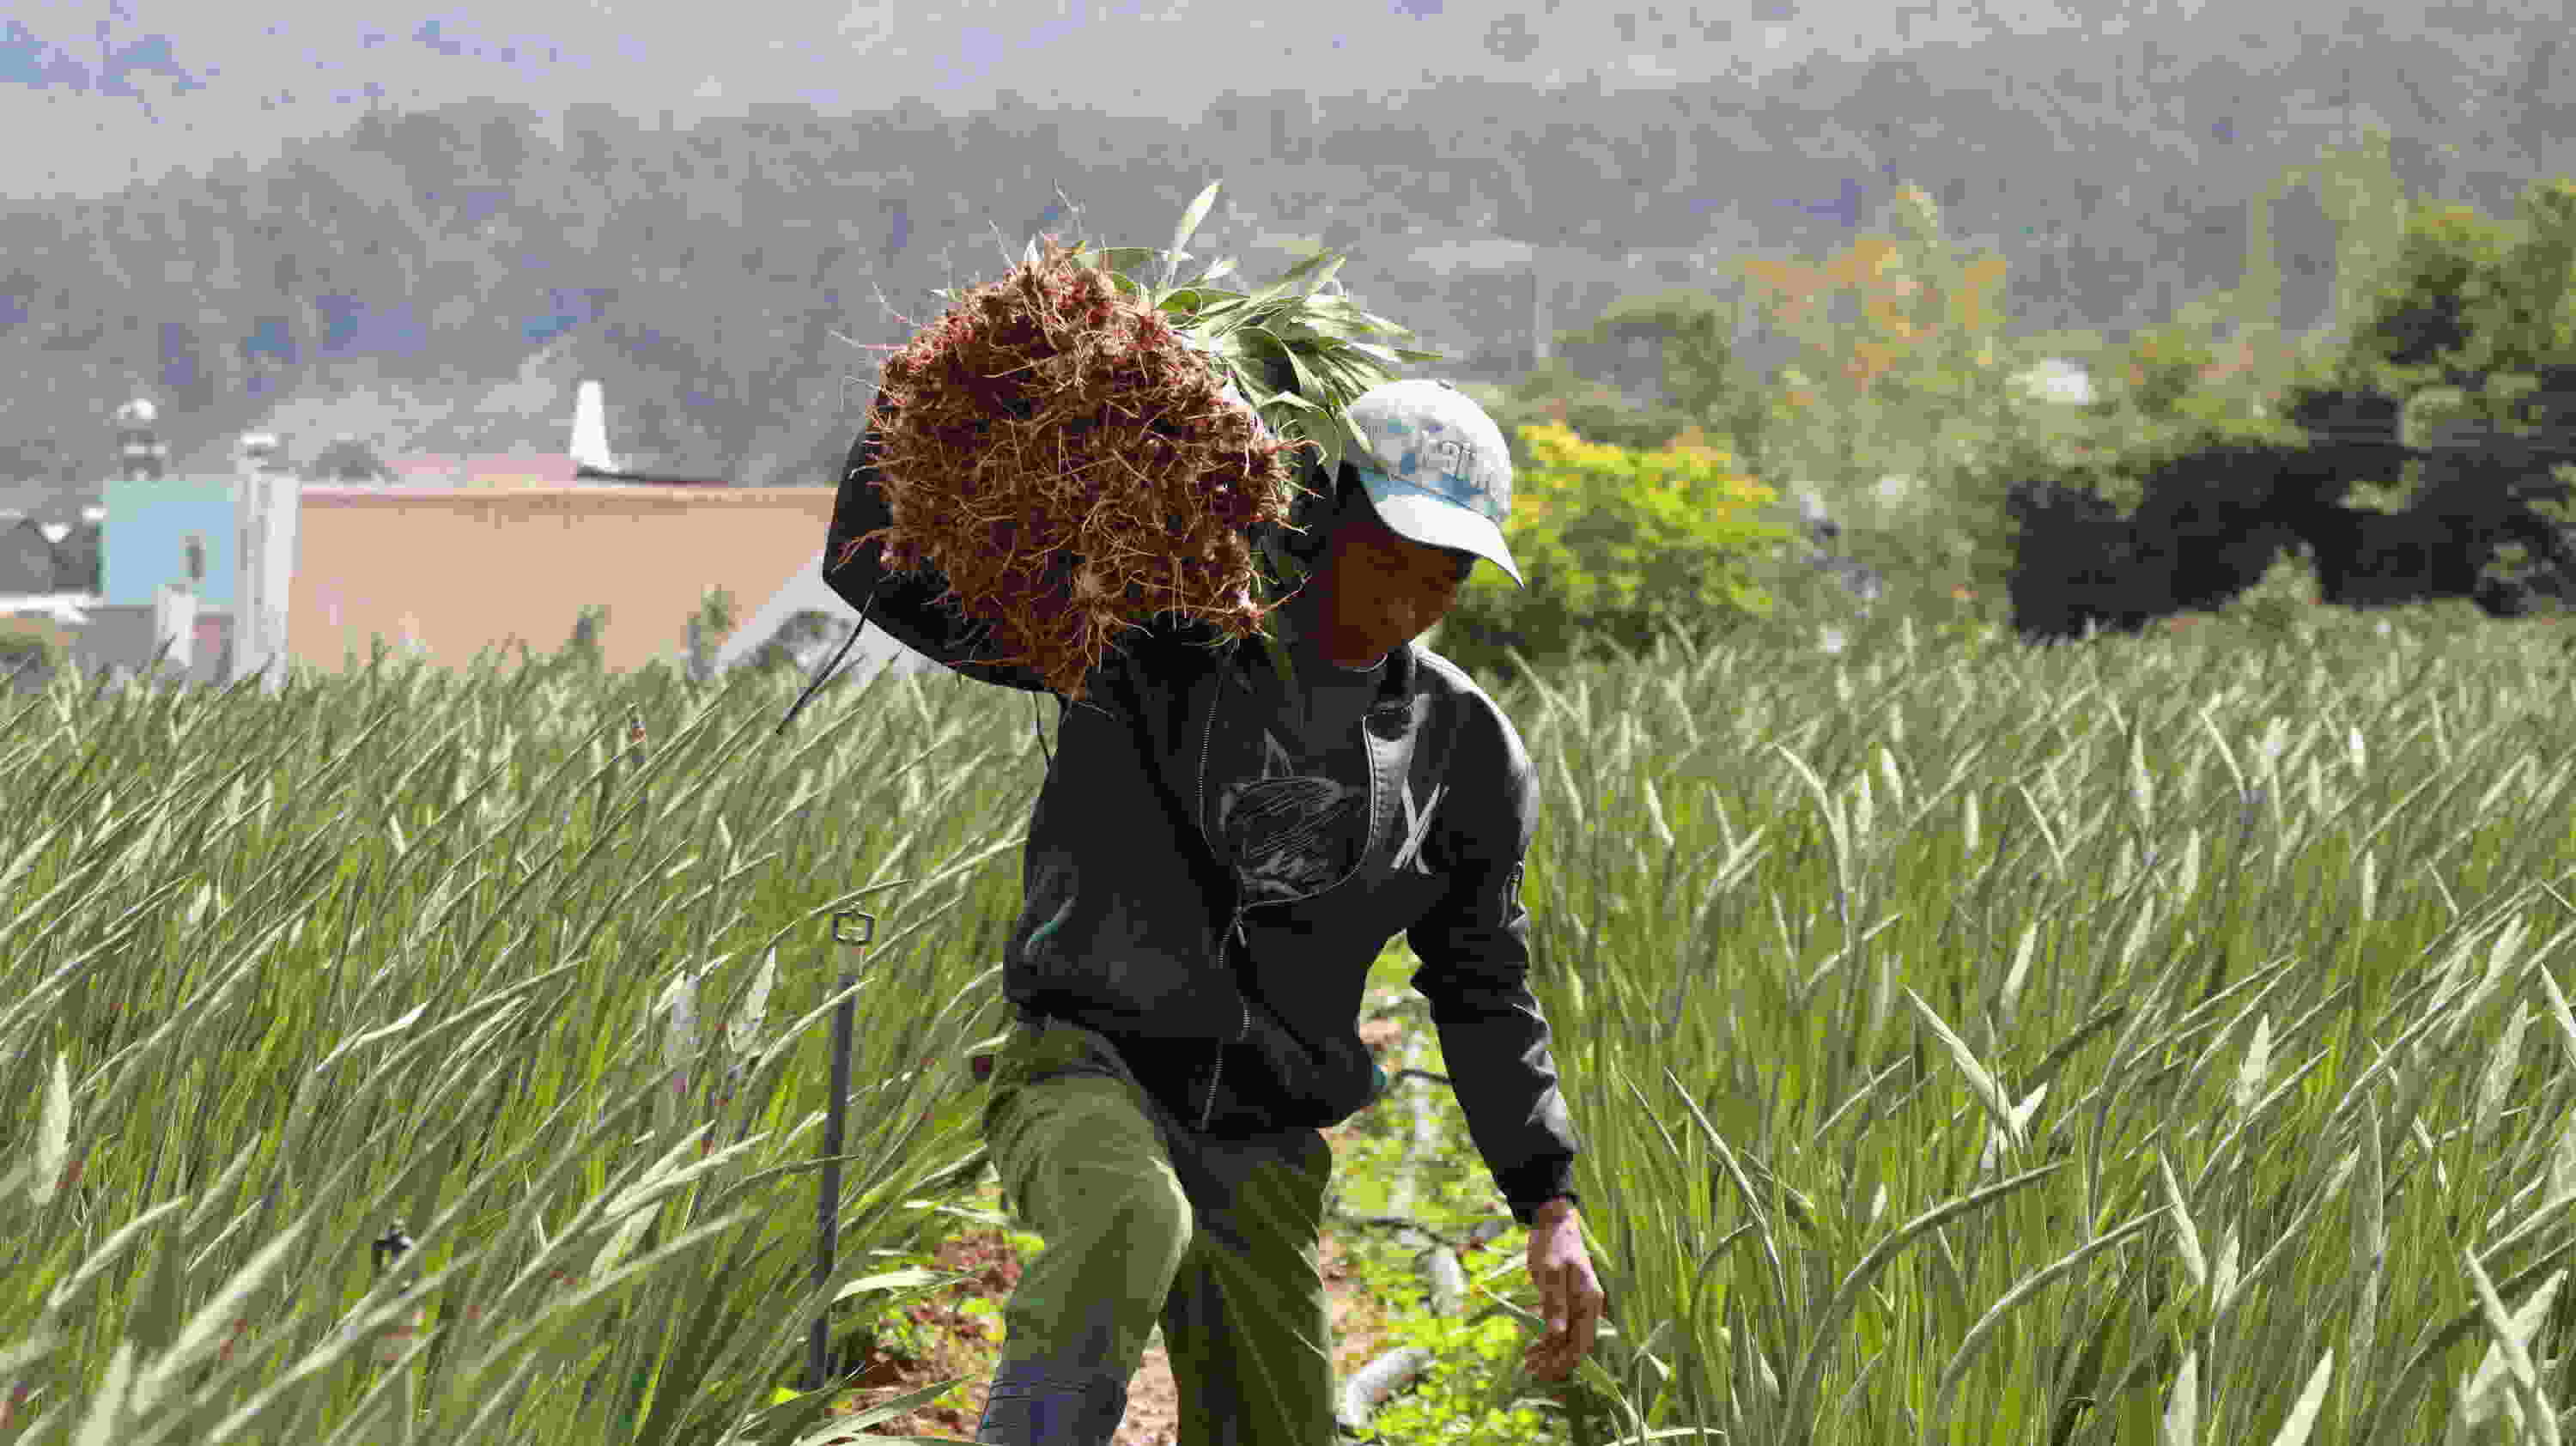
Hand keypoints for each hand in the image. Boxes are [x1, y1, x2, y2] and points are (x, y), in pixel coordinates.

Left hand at [1522, 1202, 1603, 1381]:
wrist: (1553, 1222)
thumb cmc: (1552, 1245)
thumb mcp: (1549, 1273)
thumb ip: (1554, 1305)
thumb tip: (1556, 1336)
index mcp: (1589, 1301)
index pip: (1581, 1344)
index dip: (1562, 1361)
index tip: (1540, 1369)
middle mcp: (1589, 1306)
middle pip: (1576, 1346)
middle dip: (1554, 1361)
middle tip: (1528, 1367)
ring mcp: (1579, 1305)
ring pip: (1568, 1339)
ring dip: (1550, 1353)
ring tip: (1527, 1360)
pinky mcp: (1568, 1302)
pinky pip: (1561, 1328)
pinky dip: (1548, 1339)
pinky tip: (1532, 1345)